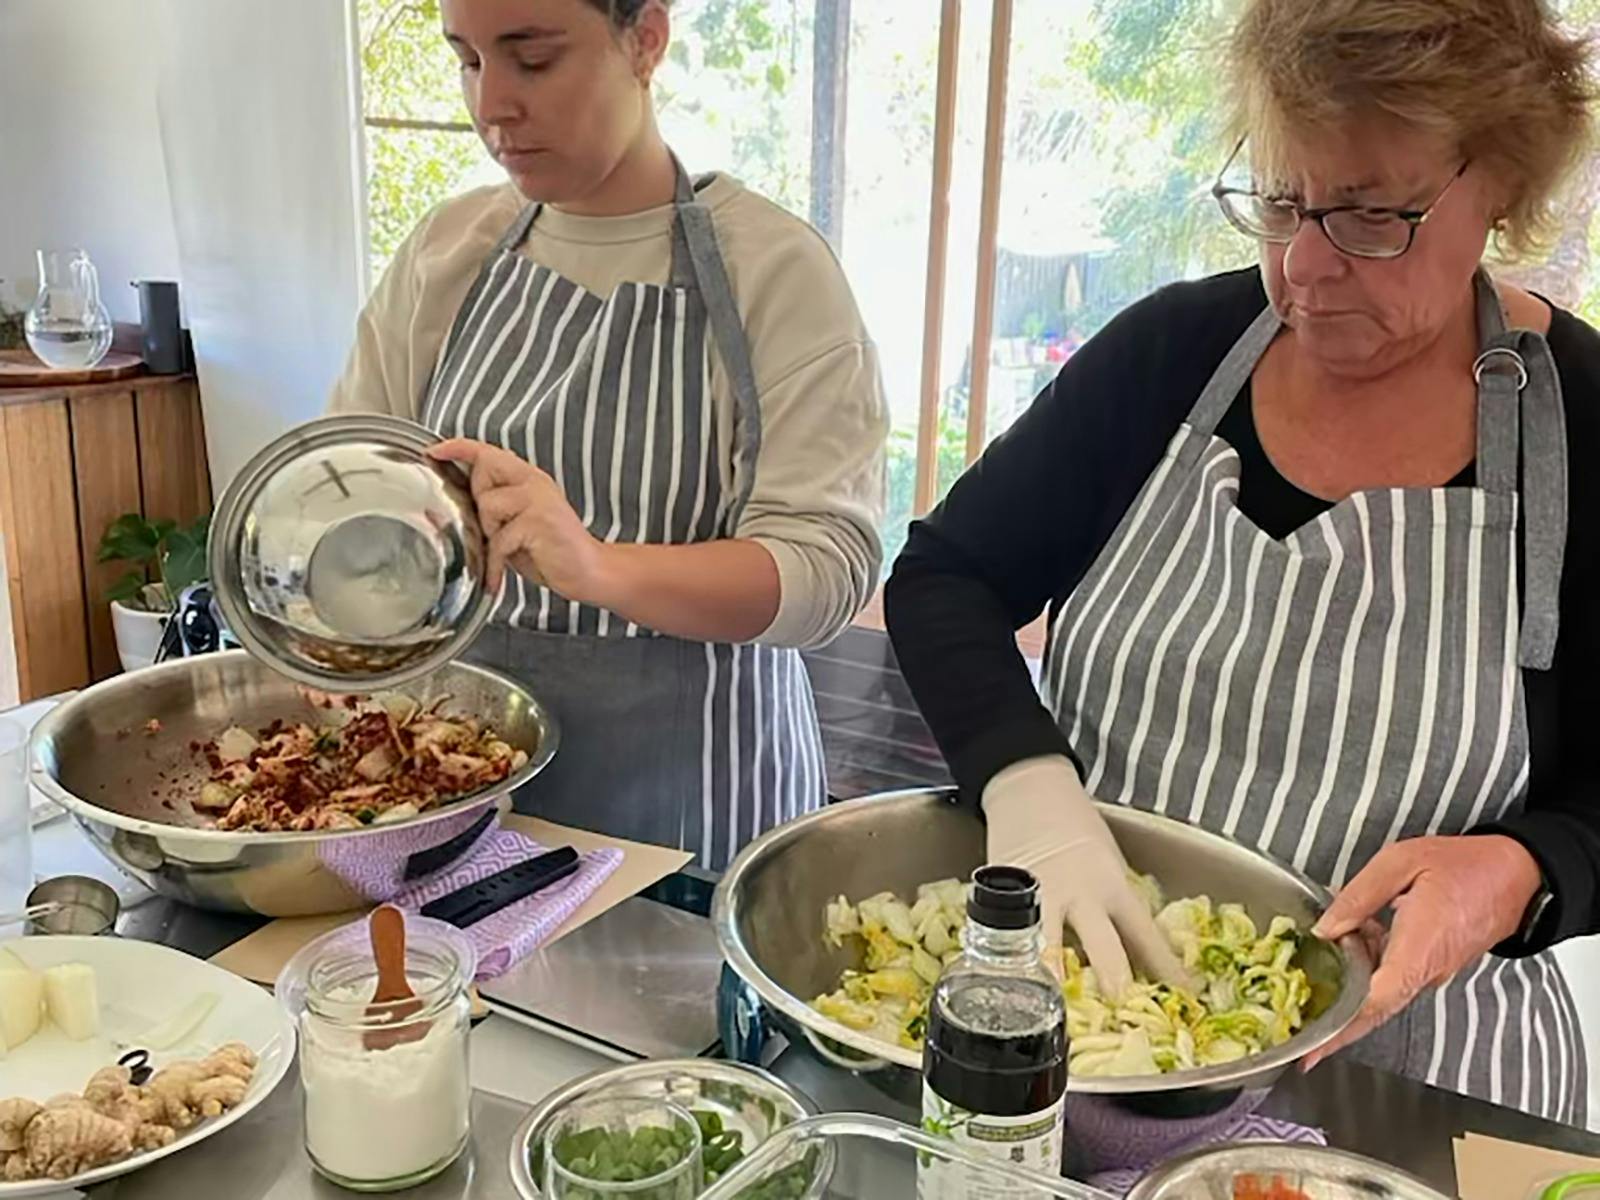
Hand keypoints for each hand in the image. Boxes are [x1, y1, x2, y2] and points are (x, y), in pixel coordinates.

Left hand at [429, 440, 606, 601]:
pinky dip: (494, 564)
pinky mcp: (538, 522)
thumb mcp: (519, 522)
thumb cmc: (551, 550)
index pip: (488, 452)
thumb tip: (457, 504)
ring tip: (509, 551)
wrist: (589, 571)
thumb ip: (495, 507)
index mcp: (529, 478)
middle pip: (482, 474)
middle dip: (479, 504)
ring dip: (491, 535)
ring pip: (487, 507)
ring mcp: (537, 499)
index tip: (435, 451)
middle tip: (497, 530)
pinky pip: (499, 540)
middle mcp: (534, 482)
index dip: (459, 448)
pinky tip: (497, 577)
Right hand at [983, 756, 1192, 997]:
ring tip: (1051, 1008)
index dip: (1168, 969)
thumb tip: (1136, 962)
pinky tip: (1005, 983)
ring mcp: (1040, 896)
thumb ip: (1116, 909)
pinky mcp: (1005, 897)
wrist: (1029, 792)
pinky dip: (1008, 962)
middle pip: (1102, 944)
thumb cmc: (1075, 830)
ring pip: (1046, 945)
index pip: (1147, 934)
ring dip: (1053, 977)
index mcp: (1113, 885)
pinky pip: (1007, 936)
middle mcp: (1080, 893)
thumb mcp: (1108, 865)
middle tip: (1120, 1008)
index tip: (1186, 997)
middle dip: (1113, 979)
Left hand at [1303, 834, 1541, 1068]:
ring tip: (1319, 968)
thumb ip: (1359, 897)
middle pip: (1375, 1009)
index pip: (1377, 998)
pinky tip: (1353, 939)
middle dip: (1337, 1030)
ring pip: (1382, 992)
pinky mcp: (1434, 965)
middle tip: (1303, 1050)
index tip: (1315, 1047)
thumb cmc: (1465, 866)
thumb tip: (1326, 929)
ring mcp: (1433, 971)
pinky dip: (1368, 968)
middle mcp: (1428, 969)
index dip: (1342, 1024)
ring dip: (1350, 985)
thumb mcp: (1401, 863)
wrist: (1518, 874)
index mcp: (1420, 946)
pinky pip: (1394, 976)